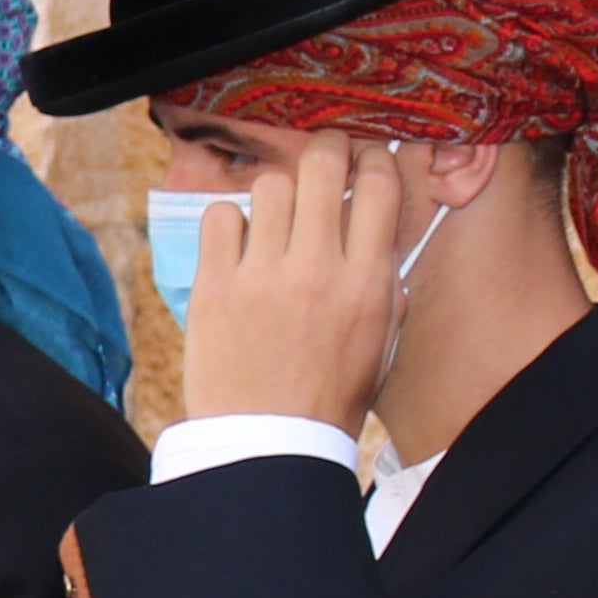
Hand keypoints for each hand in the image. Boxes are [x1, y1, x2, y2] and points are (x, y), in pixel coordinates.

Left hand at [174, 137, 414, 435]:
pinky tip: (238, 246)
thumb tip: (379, 220)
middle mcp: (318, 271)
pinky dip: (229, 222)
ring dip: (276, 192)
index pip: (379, 185)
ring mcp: (263, 277)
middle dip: (326, 150)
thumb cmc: (329, 395)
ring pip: (270, 184)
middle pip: (323, 165)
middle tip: (322, 159)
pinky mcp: (214, 288)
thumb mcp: (381, 339)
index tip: (364, 160)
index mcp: (368, 283)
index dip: (373, 158)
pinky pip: (220, 216)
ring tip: (277, 218)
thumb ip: (384, 277)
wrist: (268, 447)